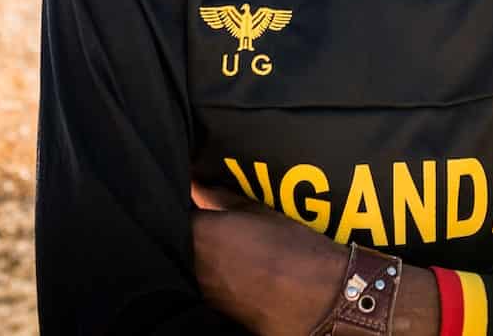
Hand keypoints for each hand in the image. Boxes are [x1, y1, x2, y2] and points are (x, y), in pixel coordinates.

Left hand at [191, 182, 439, 335]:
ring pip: (182, 262)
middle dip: (181, 227)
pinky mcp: (212, 310)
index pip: (171, 210)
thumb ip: (221, 197)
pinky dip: (202, 272)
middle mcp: (193, 264)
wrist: (320, 302)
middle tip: (197, 214)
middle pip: (174, 238)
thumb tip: (197, 183)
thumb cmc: (294, 249)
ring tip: (212, 240)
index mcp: (202, 233)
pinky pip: (197, 283)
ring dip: (191, 250)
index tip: (182, 192)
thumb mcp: (260, 212)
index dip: (174, 201)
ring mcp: (200, 291)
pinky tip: (220, 266)